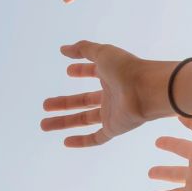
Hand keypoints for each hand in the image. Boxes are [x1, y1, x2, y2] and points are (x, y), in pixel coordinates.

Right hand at [41, 42, 172, 147]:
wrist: (148, 90)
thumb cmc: (127, 68)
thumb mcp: (103, 53)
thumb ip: (83, 49)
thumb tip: (63, 49)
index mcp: (110, 74)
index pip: (93, 72)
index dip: (81, 70)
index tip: (68, 69)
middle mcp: (110, 94)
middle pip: (82, 100)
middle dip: (63, 103)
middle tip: (45, 104)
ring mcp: (112, 113)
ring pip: (83, 119)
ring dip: (63, 122)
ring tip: (43, 124)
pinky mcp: (114, 128)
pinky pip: (96, 138)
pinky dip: (81, 141)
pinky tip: (65, 141)